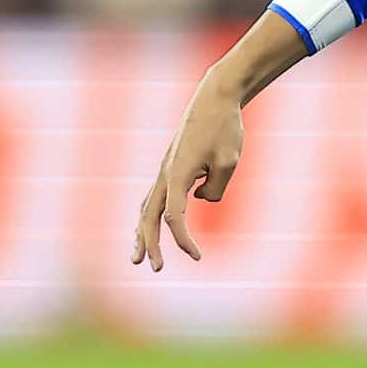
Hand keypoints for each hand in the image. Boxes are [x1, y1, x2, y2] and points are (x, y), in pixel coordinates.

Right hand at [132, 74, 246, 270]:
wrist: (215, 98)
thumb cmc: (224, 129)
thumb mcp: (229, 161)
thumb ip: (217, 189)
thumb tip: (202, 198)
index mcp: (177, 174)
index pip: (175, 217)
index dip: (183, 240)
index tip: (198, 257)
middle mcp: (165, 173)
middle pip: (150, 216)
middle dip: (149, 244)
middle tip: (155, 269)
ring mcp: (165, 169)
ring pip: (146, 207)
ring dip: (142, 233)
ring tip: (137, 257)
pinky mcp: (170, 166)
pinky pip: (154, 197)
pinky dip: (150, 216)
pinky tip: (150, 228)